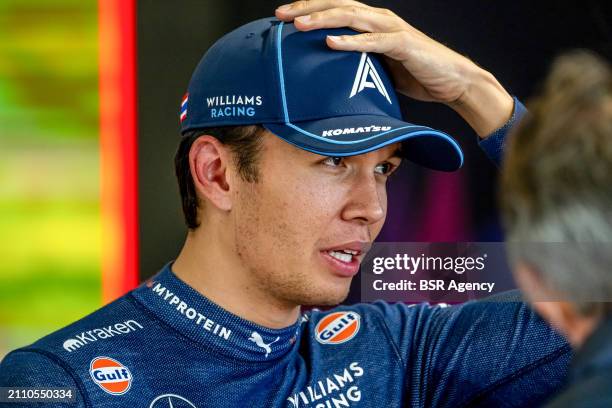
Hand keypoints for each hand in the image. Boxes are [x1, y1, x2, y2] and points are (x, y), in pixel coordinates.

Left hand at [275, 0, 513, 136]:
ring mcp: (392, 30)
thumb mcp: (379, 67)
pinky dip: (352, 41)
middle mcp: (380, 20)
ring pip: (352, 18)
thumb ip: (358, 63)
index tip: (282, 17)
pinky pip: (374, 41)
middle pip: (338, 7)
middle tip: (281, 14)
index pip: (336, 11)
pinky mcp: (404, 44)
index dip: (309, 10)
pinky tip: (331, 41)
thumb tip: (331, 75)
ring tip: (299, 24)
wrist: (453, 81)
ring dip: (324, 19)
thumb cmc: (416, 73)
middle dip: (308, 8)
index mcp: (373, 23)